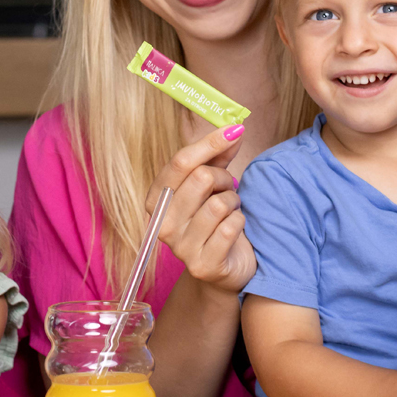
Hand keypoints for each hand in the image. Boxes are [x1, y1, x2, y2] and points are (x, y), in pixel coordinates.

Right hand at [154, 123, 256, 292]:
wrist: (224, 268)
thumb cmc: (215, 220)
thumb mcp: (212, 185)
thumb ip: (218, 157)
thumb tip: (234, 128)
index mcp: (157, 199)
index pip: (181, 162)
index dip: (210, 142)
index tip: (234, 130)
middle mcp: (162, 224)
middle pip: (201, 178)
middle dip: (224, 178)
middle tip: (228, 187)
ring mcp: (181, 248)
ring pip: (219, 204)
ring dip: (234, 202)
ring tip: (231, 210)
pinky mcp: (203, 265)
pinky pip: (230, 227)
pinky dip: (240, 222)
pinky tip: (235, 228)